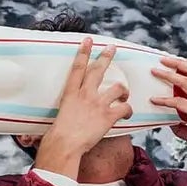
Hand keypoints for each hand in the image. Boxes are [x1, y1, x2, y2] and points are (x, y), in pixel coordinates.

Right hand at [36, 40, 132, 178]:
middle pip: (98, 70)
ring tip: (124, 95)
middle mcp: (85, 95)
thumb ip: (69, 111)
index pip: (78, 68)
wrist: (64, 144)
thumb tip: (68, 118)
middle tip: (112, 48)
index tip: (87, 41)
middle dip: (106, 57)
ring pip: (118, 88)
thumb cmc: (58, 136)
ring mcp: (98, 104)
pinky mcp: (108, 115)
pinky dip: (128, 111)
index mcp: (70, 94)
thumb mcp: (60, 117)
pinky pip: (125, 108)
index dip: (83, 52)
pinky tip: (126, 115)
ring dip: (124, 91)